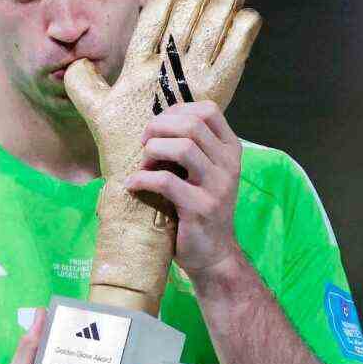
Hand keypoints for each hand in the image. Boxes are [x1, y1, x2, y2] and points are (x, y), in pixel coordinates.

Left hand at [126, 100, 241, 274]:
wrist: (214, 253)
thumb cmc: (200, 207)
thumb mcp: (203, 173)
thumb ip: (191, 147)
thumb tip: (153, 125)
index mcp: (230, 150)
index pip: (208, 110)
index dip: (176, 110)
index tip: (157, 126)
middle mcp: (228, 164)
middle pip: (192, 124)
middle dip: (159, 127)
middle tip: (144, 143)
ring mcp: (218, 186)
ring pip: (183, 148)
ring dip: (153, 151)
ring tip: (143, 164)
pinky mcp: (201, 208)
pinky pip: (166, 181)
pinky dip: (142, 179)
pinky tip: (132, 184)